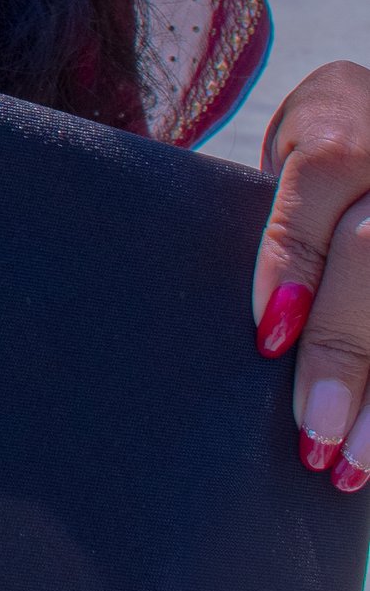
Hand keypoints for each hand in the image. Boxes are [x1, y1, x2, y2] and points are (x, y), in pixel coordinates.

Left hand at [251, 61, 369, 492]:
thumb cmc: (314, 158)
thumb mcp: (282, 164)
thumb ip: (270, 224)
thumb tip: (236, 336)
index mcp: (341, 127)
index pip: (319, 185)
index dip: (294, 265)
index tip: (268, 341)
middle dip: (345, 348)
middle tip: (314, 434)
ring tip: (354, 463)